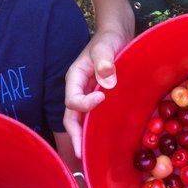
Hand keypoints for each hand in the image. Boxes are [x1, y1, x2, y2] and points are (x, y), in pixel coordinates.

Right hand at [64, 29, 129, 157]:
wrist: (117, 33)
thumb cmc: (109, 38)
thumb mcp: (106, 46)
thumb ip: (104, 62)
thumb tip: (106, 81)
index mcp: (75, 78)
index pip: (72, 99)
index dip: (84, 104)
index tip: (102, 98)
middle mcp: (78, 88)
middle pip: (70, 116)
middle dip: (74, 135)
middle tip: (81, 153)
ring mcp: (88, 93)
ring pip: (80, 118)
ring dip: (83, 135)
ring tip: (89, 154)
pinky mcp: (100, 95)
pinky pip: (93, 114)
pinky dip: (94, 127)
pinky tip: (102, 139)